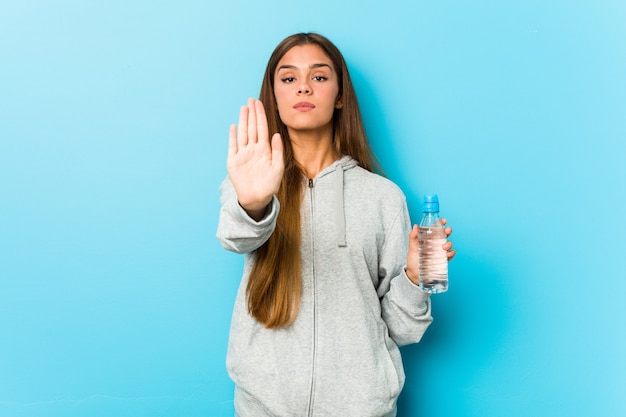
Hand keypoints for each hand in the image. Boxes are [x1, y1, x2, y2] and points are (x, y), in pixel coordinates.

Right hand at [227, 98, 283, 219]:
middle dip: (252, 113)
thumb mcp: (278, 168)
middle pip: (252, 127)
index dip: (260, 116)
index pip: (262, 128)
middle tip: (251, 100)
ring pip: (243, 133)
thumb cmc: (270, 185)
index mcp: (264, 150)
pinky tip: (233, 126)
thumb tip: (276, 135)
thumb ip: (277, 151)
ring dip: (243, 121)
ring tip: (244, 108)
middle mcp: (253, 149)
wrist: (257, 199)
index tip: (259, 103)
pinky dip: (232, 136)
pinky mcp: (233, 161)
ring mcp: (243, 154)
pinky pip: (232, 146)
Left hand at [405, 218, 455, 285]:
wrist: (415, 275)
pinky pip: (450, 255)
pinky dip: (451, 253)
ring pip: (449, 244)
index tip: (443, 221)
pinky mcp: (443, 260)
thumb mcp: (412, 247)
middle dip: (448, 231)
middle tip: (447, 231)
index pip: (436, 229)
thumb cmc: (413, 260)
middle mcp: (436, 244)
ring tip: (444, 246)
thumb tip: (415, 226)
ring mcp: (440, 252)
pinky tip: (447, 254)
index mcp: (429, 239)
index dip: (440, 224)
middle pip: (444, 235)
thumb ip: (413, 237)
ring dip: (449, 243)